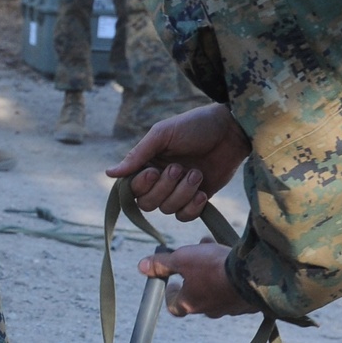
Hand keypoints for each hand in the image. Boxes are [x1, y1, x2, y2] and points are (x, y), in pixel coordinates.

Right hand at [107, 103, 249, 221]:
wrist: (231, 131)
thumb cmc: (196, 126)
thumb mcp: (163, 134)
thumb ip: (137, 154)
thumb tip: (110, 173)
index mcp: (147, 164)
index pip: (132, 189)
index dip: (142, 185)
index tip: (154, 171)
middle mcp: (160, 181)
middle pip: (147, 204)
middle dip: (165, 188)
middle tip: (180, 168)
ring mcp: (178, 192)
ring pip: (167, 210)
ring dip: (183, 192)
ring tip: (197, 173)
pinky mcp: (196, 200)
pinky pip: (185, 216)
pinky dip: (193, 207)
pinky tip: (202, 192)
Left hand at [139, 240, 255, 318]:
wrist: (254, 275)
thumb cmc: (214, 268)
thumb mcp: (183, 259)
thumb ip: (162, 264)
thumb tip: (141, 267)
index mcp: (190, 303)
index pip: (174, 306)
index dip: (171, 294)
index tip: (172, 282)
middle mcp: (209, 310)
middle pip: (196, 296)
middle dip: (195, 277)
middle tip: (196, 260)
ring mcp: (230, 308)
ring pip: (217, 291)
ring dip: (214, 273)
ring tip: (215, 251)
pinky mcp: (248, 303)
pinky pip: (236, 290)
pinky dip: (232, 277)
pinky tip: (236, 262)